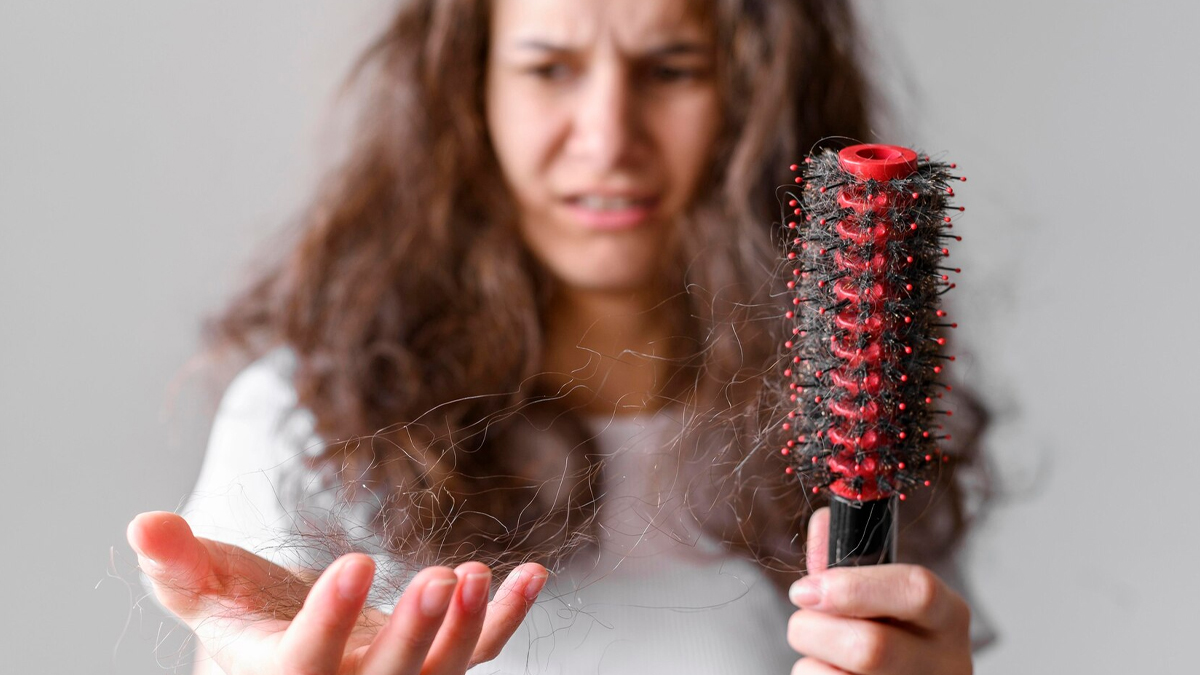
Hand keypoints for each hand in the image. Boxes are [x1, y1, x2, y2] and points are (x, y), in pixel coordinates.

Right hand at [127, 511, 546, 673]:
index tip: (357, 561)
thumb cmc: (241, 615)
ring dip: (468, 629)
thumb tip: (143, 524)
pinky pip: (481, 650)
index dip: (331, 620)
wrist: (290, 648)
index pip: (304, 664)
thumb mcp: (203, 591)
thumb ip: (177, 565)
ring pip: (440, 673)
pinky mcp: (434, 662)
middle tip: (442, 579)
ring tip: (481, 575)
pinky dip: (507, 616)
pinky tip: (532, 573)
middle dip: (416, 634)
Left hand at [786, 507, 971, 674]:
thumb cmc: (887, 635)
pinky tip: (829, 674)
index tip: (806, 589)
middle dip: (814, 630)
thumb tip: (822, 521)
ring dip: (810, 661)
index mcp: (948, 616)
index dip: (853, 587)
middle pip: (871, 648)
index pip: (918, 591)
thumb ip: (848, 560)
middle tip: (801, 624)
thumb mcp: (878, 595)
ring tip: (819, 654)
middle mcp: (947, 663)